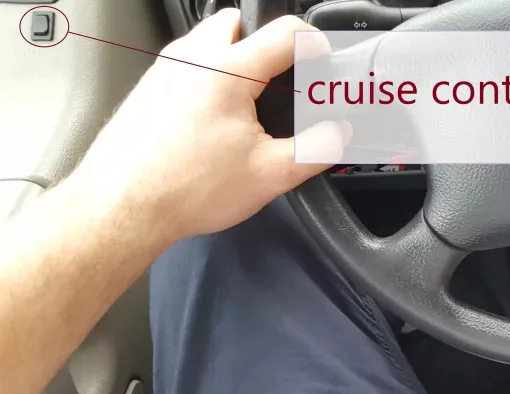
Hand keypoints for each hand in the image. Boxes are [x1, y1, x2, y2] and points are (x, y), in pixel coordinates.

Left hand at [69, 9, 343, 246]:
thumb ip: (316, 150)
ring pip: (208, 41)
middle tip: (284, 78)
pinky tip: (216, 119)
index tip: (324, 61)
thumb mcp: (270, 175)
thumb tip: (338, 134)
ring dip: (234, 58)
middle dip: (267, 44)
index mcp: (228, 71)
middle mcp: (192, 58)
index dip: (316, 44)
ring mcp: (164, 69)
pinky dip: (208, 78)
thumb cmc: (184, 189)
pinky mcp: (147, 88)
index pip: (286, 32)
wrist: (123, 206)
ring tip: (251, 101)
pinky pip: (186, 65)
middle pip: (239, 23)